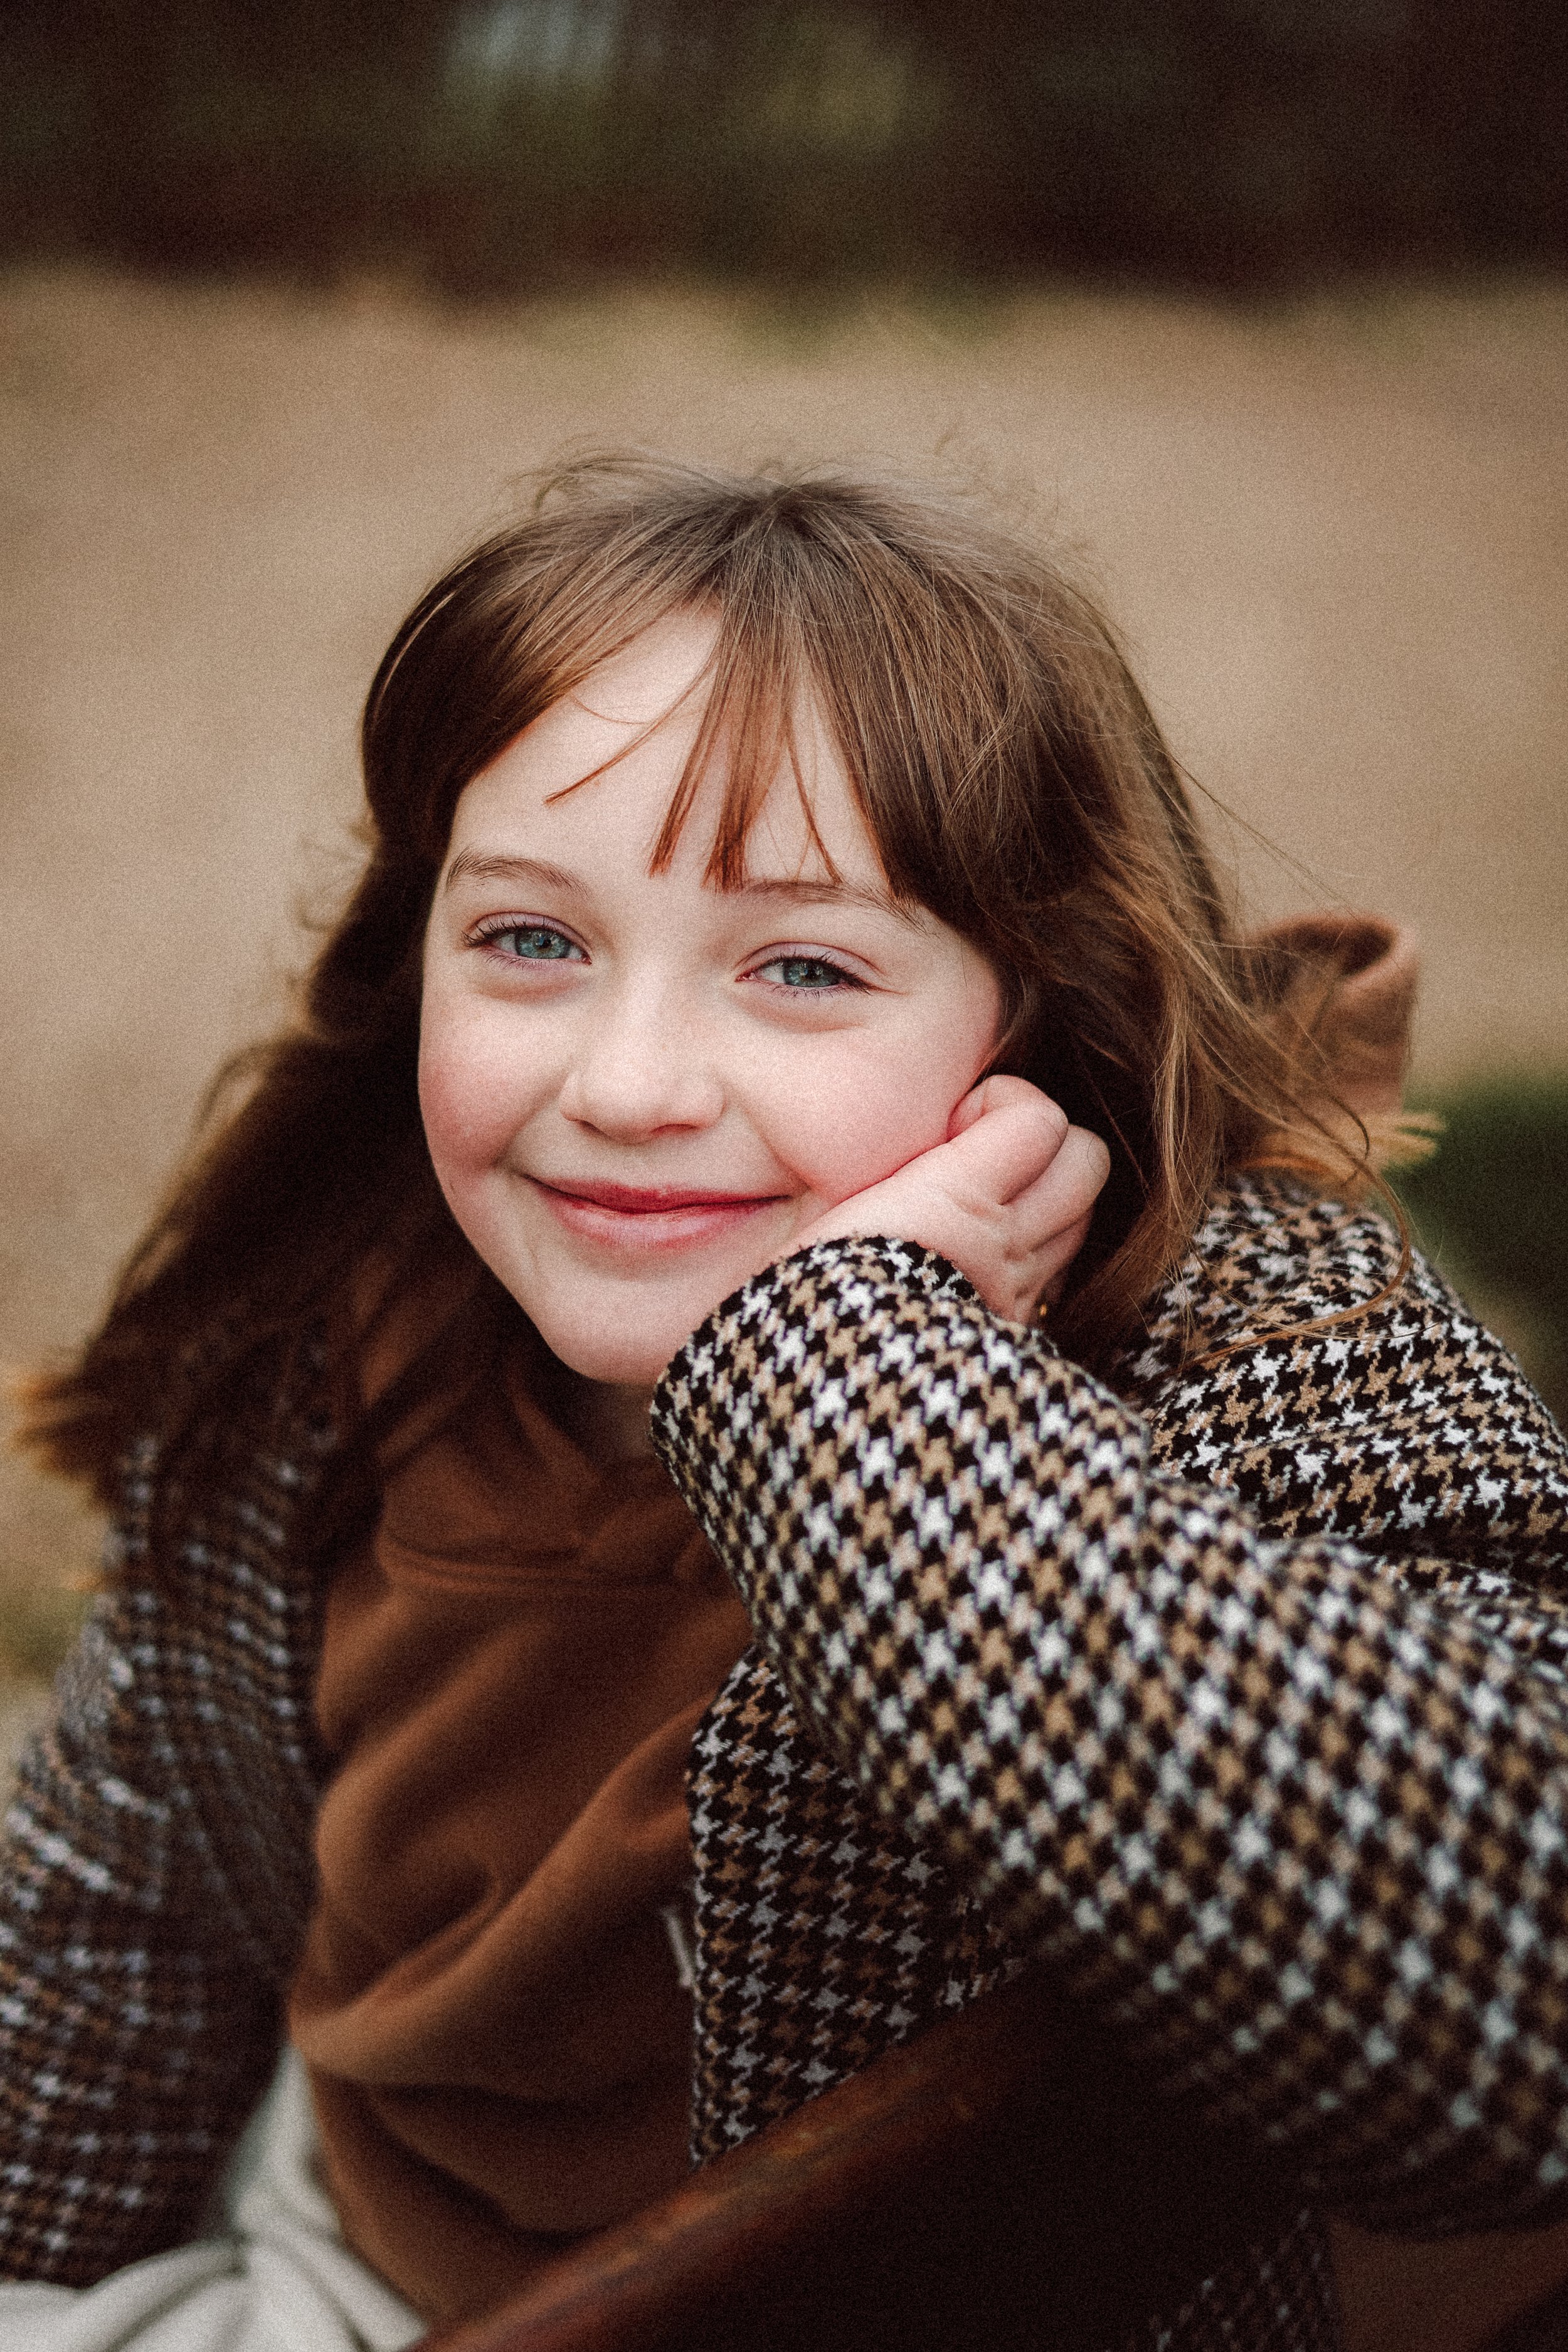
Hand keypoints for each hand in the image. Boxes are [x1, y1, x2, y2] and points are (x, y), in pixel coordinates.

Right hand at [786, 1076, 1110, 1323]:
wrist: (819, 1396)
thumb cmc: (800, 1295)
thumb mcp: (817, 1208)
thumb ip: (869, 1161)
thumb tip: (871, 1127)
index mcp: (955, 1200)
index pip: (1040, 1119)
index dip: (1004, 1101)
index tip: (955, 1121)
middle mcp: (1003, 1245)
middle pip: (1085, 1162)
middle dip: (1047, 1142)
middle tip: (985, 1154)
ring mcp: (1017, 1293)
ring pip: (1082, 1217)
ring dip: (1046, 1197)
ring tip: (985, 1204)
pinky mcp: (1014, 1334)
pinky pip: (1057, 1273)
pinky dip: (1036, 1254)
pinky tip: (984, 1258)